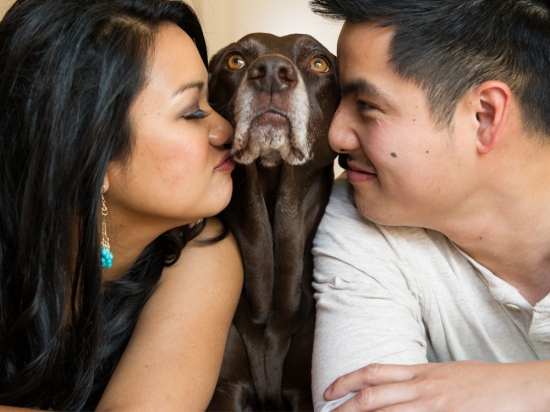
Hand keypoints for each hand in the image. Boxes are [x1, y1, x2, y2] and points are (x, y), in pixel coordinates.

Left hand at [324, 360, 549, 410]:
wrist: (517, 387)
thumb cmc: (483, 381)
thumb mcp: (446, 373)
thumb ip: (420, 379)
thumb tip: (397, 386)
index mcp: (421, 372)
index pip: (374, 372)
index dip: (347, 380)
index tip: (329, 389)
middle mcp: (423, 387)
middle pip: (373, 395)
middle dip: (345, 406)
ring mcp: (434, 405)